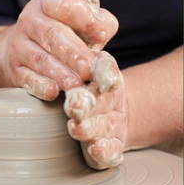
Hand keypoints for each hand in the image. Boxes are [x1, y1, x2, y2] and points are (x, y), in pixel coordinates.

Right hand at [0, 0, 118, 99]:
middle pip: (52, 34)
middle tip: (90, 69)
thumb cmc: (63, 33)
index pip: (64, 3)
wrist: (24, 48)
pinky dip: (39, 85)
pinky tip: (53, 92)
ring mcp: (19, 44)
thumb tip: (103, 32)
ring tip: (77, 85)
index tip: (102, 36)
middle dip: (74, 53)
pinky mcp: (14, 68)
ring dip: (60, 73)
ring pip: (40, 58)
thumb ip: (98, 23)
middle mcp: (30, 19)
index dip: (85, 19)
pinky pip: (26, 77)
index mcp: (49, 1)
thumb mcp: (80, 19)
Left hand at [64, 51, 127, 169]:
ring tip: (76, 128)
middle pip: (100, 101)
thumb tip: (78, 33)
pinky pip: (110, 150)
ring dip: (91, 127)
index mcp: (105, 73)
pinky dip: (105, 151)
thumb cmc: (81, 75)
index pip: (105, 71)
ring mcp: (111, 122)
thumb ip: (75, 43)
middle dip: (87, 103)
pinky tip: (96, 150)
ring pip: (103, 126)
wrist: (102, 103)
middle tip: (73, 105)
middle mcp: (109, 98)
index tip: (95, 76)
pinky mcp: (110, 143)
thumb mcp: (80, 56)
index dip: (103, 74)